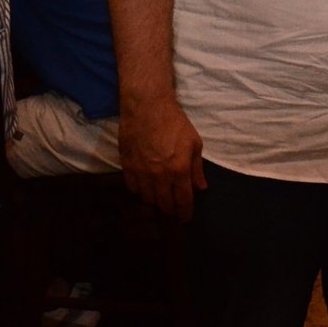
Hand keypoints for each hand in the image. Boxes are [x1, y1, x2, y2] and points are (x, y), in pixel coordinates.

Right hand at [119, 96, 206, 221]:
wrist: (147, 107)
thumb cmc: (175, 123)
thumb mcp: (194, 143)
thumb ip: (197, 169)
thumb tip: (201, 188)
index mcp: (179, 170)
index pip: (182, 201)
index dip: (185, 213)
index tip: (186, 219)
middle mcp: (159, 176)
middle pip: (164, 204)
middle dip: (170, 209)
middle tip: (174, 209)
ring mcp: (141, 173)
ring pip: (147, 198)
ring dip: (155, 200)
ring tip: (160, 196)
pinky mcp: (126, 166)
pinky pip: (132, 188)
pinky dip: (140, 190)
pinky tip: (145, 185)